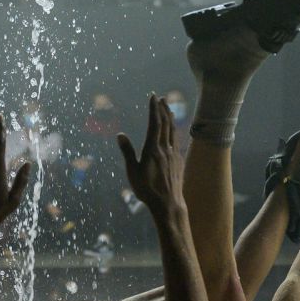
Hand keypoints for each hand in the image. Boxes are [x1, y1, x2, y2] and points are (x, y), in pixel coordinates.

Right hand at [116, 95, 183, 212]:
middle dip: (163, 109)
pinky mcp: (179, 161)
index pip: (154, 124)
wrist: (168, 203)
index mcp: (153, 149)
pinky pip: (177, 141)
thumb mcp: (132, 171)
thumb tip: (120, 135)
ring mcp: (174, 154)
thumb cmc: (147, 189)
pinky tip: (174, 131)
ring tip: (168, 109)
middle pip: (166, 124)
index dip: (154, 109)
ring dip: (170, 118)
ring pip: (173, 131)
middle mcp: (165, 148)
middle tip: (161, 98)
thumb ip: (127, 152)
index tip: (153, 97)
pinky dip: (175, 131)